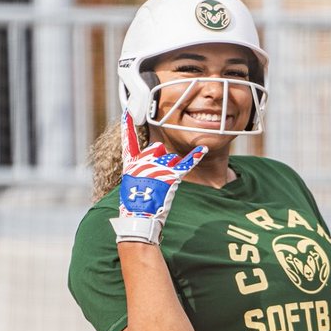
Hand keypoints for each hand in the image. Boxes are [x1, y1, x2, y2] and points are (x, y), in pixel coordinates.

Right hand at [109, 111, 206, 243]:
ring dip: (169, 169)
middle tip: (156, 177)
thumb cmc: (135, 205)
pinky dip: (195, 157)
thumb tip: (153, 156)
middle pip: (157, 149)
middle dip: (160, 159)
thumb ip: (138, 168)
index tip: (129, 110)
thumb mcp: (129, 183)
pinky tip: (203, 150)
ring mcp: (157, 168)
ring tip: (162, 186)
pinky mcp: (170, 176)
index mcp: (130, 163)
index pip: (127, 140)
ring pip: (170, 159)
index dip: (128, 126)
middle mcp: (143, 162)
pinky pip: (185, 164)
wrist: (140, 220)